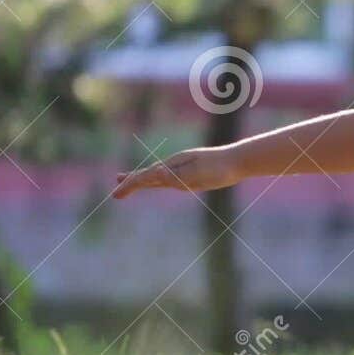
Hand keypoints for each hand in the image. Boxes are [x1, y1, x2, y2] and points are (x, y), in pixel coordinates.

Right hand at [111, 147, 240, 198]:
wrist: (238, 161)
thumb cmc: (219, 167)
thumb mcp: (198, 173)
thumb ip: (177, 176)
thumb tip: (156, 174)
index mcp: (174, 165)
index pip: (146, 177)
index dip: (130, 185)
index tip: (116, 193)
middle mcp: (175, 166)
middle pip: (147, 176)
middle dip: (131, 184)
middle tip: (115, 193)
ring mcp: (182, 170)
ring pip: (156, 177)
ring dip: (140, 180)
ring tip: (125, 181)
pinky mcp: (191, 175)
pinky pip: (168, 179)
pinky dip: (156, 181)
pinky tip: (154, 181)